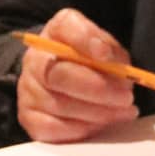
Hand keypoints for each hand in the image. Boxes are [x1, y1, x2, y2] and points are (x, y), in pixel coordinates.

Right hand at [15, 8, 138, 143]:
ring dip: (97, 112)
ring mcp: (28, 90)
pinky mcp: (29, 118)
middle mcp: (35, 59)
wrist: (56, 81)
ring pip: (60, 105)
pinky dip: (80, 129)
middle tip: (126, 97)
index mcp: (56, 32)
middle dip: (97, 88)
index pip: (66, 26)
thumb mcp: (101, 46)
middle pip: (60, 74)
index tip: (106, 54)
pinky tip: (99, 124)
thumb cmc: (84, 62)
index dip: (86, 40)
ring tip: (122, 112)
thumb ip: (111, 50)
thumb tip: (118, 65)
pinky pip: (52, 128)